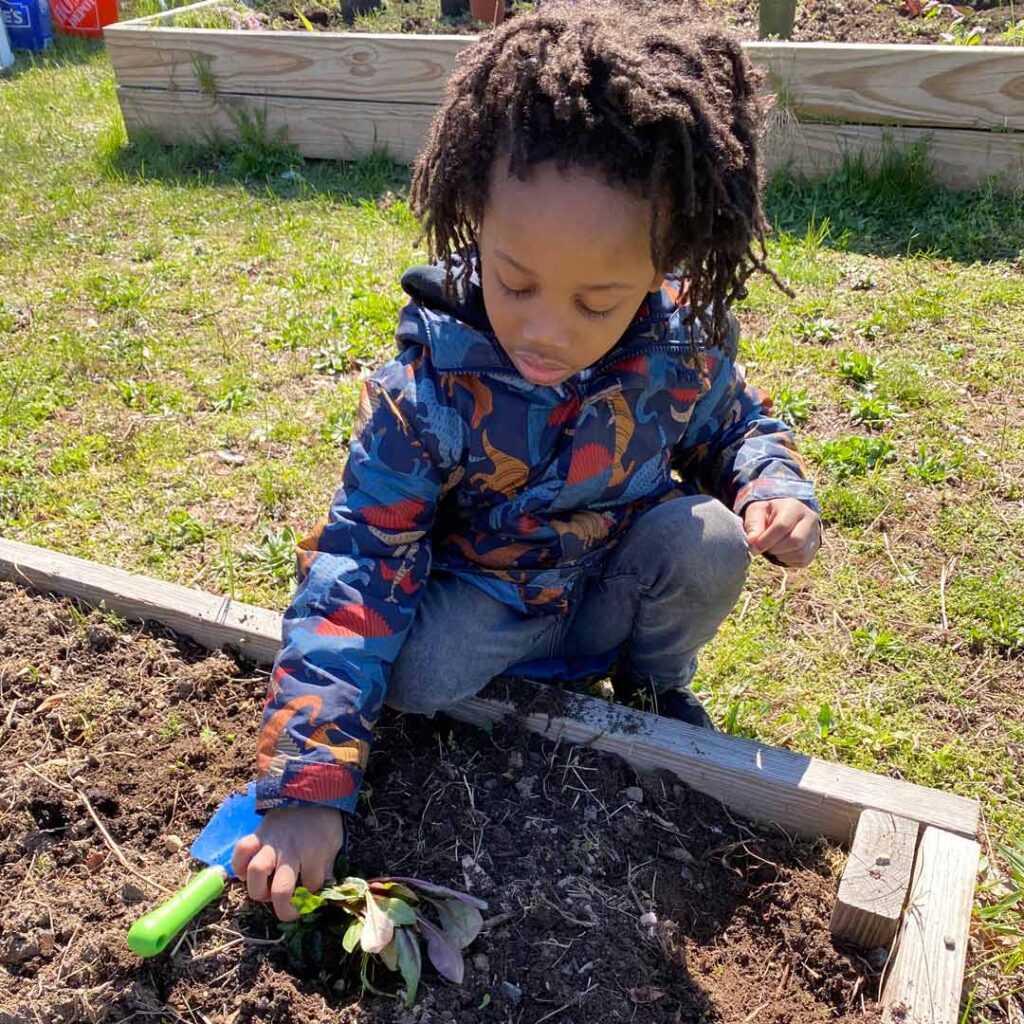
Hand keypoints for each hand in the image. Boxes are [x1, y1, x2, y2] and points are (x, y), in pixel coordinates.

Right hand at [231, 806, 344, 921]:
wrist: (310, 790)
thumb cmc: (324, 820)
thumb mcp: (334, 843)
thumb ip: (327, 867)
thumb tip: (322, 891)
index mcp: (313, 853)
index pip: (312, 887)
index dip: (313, 896)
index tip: (313, 892)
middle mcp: (290, 852)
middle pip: (280, 891)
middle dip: (284, 909)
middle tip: (288, 907)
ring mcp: (271, 843)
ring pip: (255, 873)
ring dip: (258, 890)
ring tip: (266, 891)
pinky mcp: (257, 834)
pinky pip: (241, 851)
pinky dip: (239, 865)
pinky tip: (247, 873)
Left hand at [743, 498, 820, 567]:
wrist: (783, 514)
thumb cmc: (767, 513)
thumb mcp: (756, 512)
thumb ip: (753, 524)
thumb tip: (753, 542)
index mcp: (794, 507)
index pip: (782, 526)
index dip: (765, 540)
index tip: (753, 547)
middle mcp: (810, 519)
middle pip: (796, 541)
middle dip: (775, 549)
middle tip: (764, 547)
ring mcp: (815, 534)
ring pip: (800, 553)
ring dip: (781, 555)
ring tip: (772, 547)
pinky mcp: (815, 548)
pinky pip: (803, 560)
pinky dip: (788, 560)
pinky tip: (781, 552)